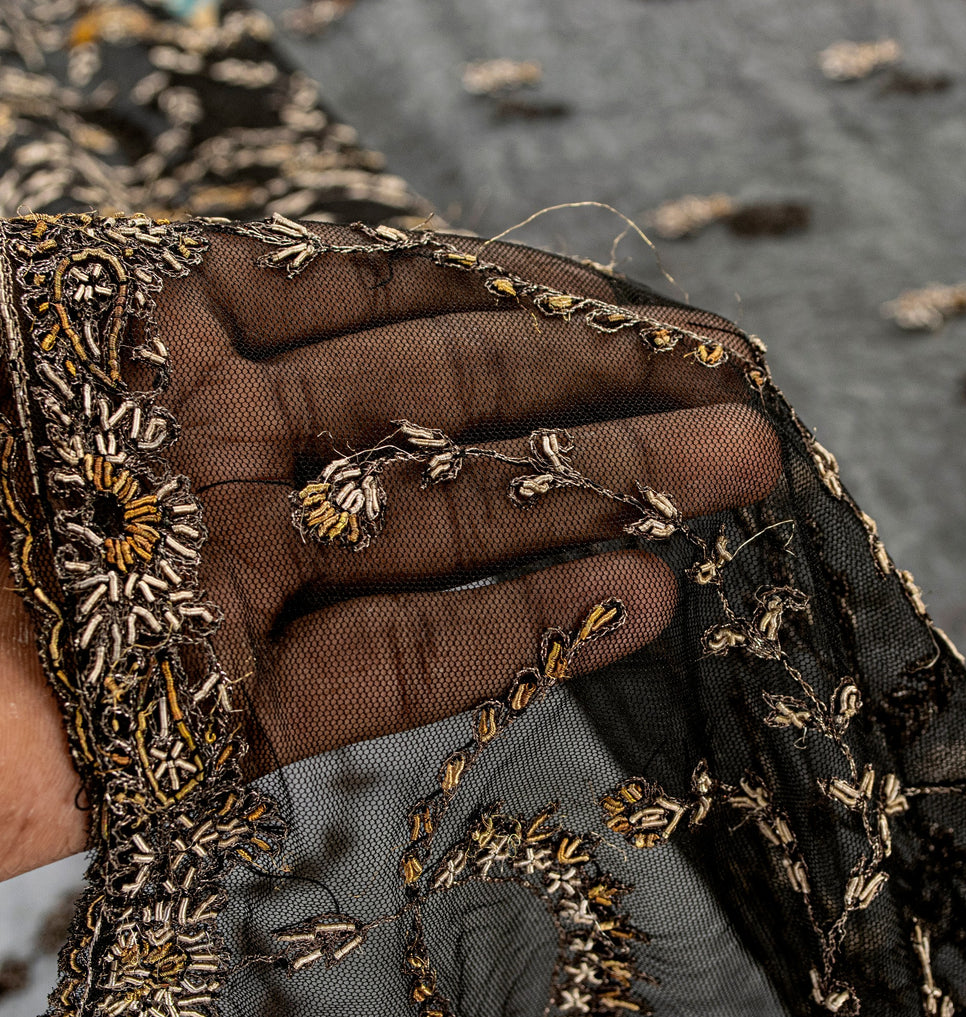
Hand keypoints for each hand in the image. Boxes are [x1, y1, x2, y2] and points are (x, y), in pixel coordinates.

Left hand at [0, 226, 778, 877]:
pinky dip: (512, 638)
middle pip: (448, 414)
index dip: (528, 299)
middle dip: (603, 401)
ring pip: (442, 534)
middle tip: (741, 402)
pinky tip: (633, 606)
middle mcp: (215, 453)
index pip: (383, 303)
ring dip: (594, 510)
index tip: (650, 311)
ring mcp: (229, 586)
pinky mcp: (217, 720)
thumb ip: (100, 268)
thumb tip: (263, 224)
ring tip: (727, 488)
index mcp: (154, 341)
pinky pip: (390, 672)